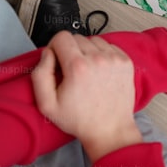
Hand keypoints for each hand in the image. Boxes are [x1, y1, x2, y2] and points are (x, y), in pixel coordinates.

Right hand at [31, 32, 142, 161]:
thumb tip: (47, 53)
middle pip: (77, 38)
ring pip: (94, 40)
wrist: (110, 129)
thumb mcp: (47, 104)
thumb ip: (40, 74)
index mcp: (77, 67)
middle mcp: (98, 58)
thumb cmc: (79, 120)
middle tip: (70, 70)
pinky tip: (99, 70)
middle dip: (70, 50)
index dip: (54, 47)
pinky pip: (110, 46)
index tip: (56, 60)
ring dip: (87, 50)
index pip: (61, 36)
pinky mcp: (126, 62)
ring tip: (86, 70)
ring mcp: (115, 59)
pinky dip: (102, 53)